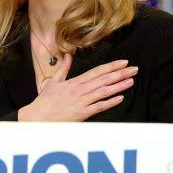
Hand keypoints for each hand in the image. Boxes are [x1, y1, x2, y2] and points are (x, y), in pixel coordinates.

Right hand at [18, 56, 136, 121]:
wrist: (38, 117)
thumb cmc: (45, 101)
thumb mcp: (54, 81)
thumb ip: (63, 68)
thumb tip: (68, 56)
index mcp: (75, 81)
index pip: (97, 71)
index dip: (111, 66)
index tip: (123, 62)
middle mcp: (81, 89)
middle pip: (104, 79)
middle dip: (120, 73)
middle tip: (134, 69)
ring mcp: (82, 101)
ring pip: (104, 91)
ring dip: (119, 86)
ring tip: (131, 81)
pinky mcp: (82, 113)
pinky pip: (99, 106)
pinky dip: (110, 102)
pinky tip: (120, 98)